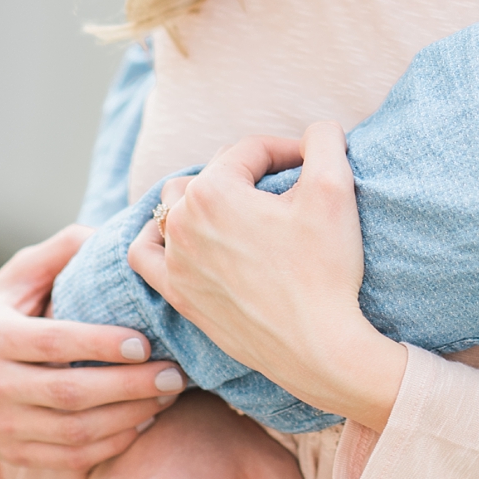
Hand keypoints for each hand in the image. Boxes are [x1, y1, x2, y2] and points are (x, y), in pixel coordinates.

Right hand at [0, 225, 184, 478]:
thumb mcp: (11, 279)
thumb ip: (56, 254)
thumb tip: (103, 234)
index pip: (55, 342)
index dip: (102, 345)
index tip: (146, 343)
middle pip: (70, 393)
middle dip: (130, 386)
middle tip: (173, 375)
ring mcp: (2, 425)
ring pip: (75, 432)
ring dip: (128, 418)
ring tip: (165, 398)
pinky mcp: (13, 454)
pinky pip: (70, 459)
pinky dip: (111, 445)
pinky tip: (140, 424)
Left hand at [130, 124, 405, 432]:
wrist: (321, 348)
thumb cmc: (327, 269)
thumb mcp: (334, 190)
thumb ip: (323, 142)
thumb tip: (317, 130)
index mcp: (213, 189)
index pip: (249, 150)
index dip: (287, 150)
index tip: (314, 163)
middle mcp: (181, 221)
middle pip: (210, 175)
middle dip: (245, 175)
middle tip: (284, 191)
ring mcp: (175, 261)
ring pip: (172, 209)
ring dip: (201, 200)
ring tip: (236, 210)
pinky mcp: (178, 295)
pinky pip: (145, 255)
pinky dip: (156, 240)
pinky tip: (179, 238)